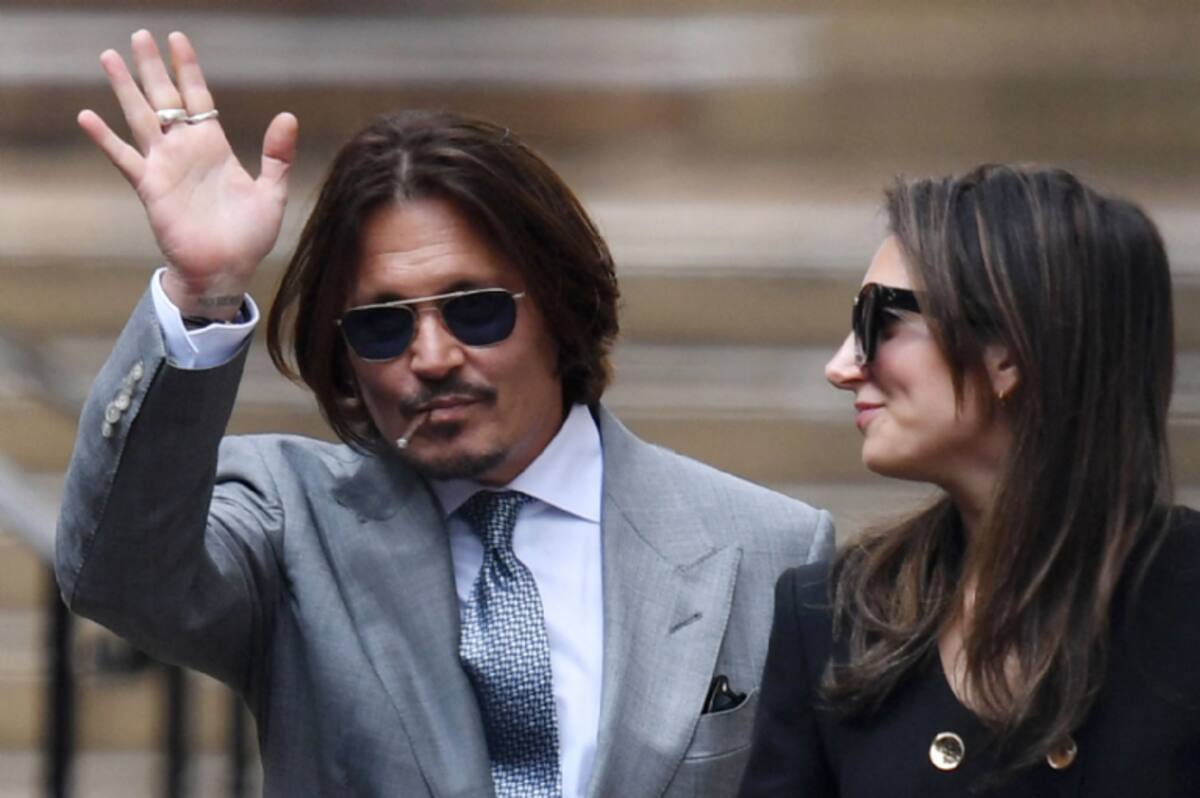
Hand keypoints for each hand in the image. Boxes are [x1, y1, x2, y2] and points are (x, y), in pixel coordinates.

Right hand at [78, 30, 297, 318]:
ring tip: (109, 57)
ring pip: (141, 117)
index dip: (188, 69)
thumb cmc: (249, 236)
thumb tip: (288, 115)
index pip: (199, 98)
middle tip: (139, 35)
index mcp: (214, 147)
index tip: (177, 39)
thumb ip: (278, 155)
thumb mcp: (272, 193)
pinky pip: (124, 157)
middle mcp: (186, 151)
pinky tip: (88, 116)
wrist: (227, 270)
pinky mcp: (150, 187)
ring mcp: (165, 166)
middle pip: (165, 99)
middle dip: (153, 67)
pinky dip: (105, 138)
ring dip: (125, 88)